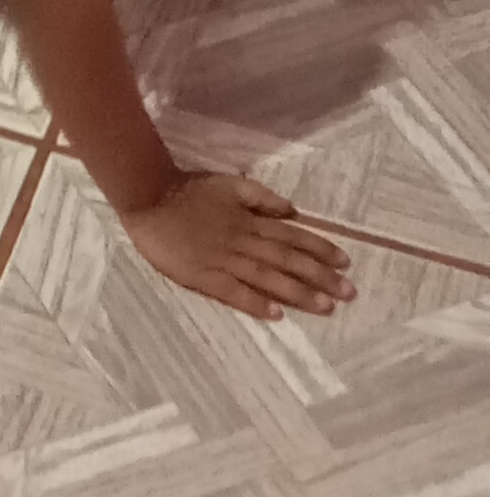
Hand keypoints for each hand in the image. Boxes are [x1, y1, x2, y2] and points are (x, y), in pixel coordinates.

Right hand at [120, 170, 353, 320]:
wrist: (148, 197)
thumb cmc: (189, 189)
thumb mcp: (228, 183)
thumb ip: (260, 196)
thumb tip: (292, 210)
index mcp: (249, 220)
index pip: (291, 235)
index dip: (320, 248)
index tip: (346, 262)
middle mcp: (242, 241)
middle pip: (287, 260)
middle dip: (320, 276)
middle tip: (349, 293)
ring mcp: (223, 260)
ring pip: (267, 278)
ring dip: (298, 293)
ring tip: (325, 307)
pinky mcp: (204, 276)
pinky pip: (233, 292)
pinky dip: (255, 302)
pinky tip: (276, 314)